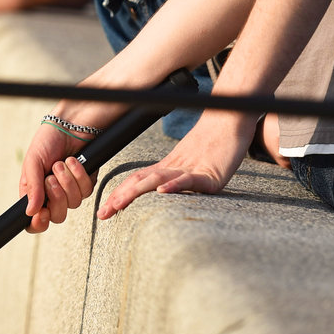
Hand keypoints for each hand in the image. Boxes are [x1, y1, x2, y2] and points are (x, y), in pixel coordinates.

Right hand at [20, 121, 94, 233]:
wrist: (69, 124)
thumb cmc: (47, 140)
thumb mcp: (33, 161)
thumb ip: (31, 187)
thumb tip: (30, 212)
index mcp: (36, 192)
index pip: (36, 219)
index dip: (38, 223)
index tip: (42, 215)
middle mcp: (54, 194)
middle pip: (58, 216)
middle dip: (56, 197)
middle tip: (50, 178)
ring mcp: (71, 189)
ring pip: (73, 204)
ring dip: (67, 182)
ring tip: (60, 164)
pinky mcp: (86, 182)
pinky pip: (86, 191)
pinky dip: (79, 175)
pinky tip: (73, 162)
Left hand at [96, 109, 254, 219]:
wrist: (230, 121)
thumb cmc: (215, 145)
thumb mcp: (191, 165)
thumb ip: (176, 178)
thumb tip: (162, 192)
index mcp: (168, 168)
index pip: (138, 180)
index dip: (120, 194)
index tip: (104, 209)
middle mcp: (175, 168)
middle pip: (141, 181)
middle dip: (120, 197)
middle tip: (103, 213)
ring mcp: (191, 170)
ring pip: (158, 179)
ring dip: (136, 191)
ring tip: (120, 202)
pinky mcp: (210, 174)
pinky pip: (189, 180)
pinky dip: (175, 185)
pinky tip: (163, 191)